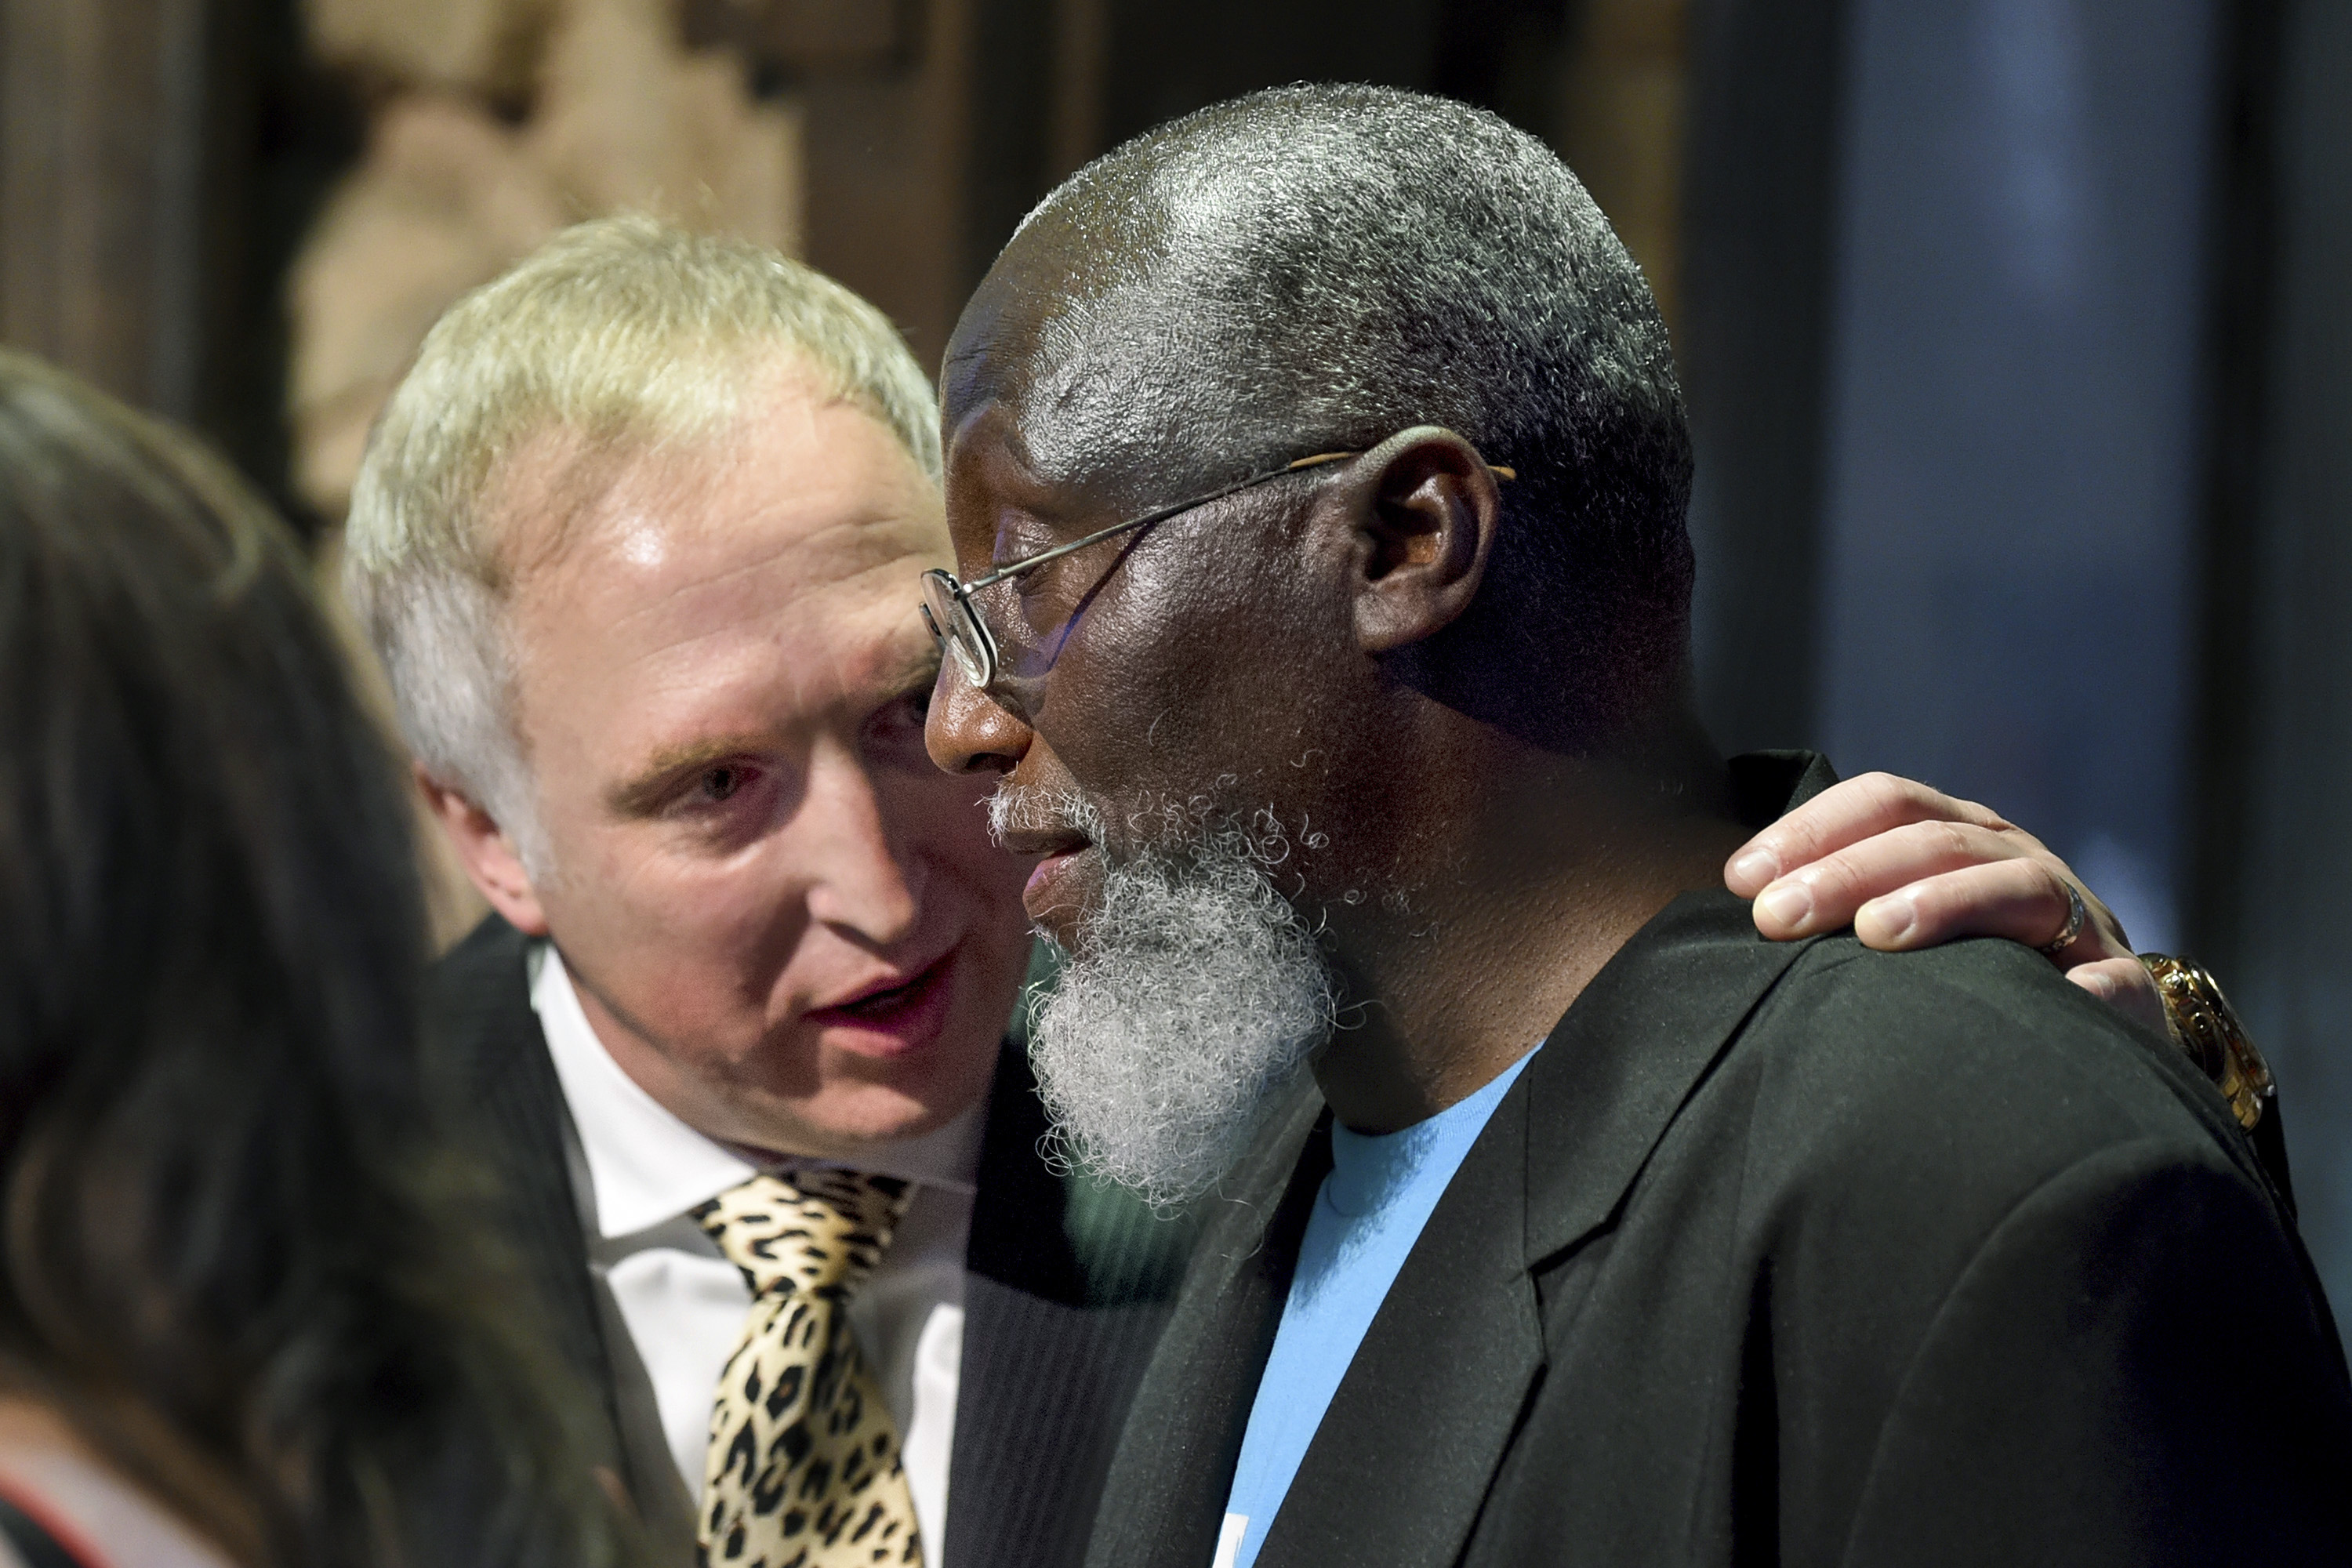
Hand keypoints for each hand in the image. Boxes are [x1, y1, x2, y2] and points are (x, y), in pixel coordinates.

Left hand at [1724, 773, 2165, 1035]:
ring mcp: (2080, 923)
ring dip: (1943, 904)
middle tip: (1776, 917)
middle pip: (1935, 840)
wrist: (2093, 1032)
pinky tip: (2047, 1004)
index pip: (1886, 802)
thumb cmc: (1962, 978)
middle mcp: (2019, 863)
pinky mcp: (2129, 994)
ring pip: (2018, 888)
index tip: (1738, 880)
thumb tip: (1724, 916)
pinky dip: (2087, 991)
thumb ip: (1827, 915)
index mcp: (1960, 838)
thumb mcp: (1897, 932)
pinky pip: (2117, 985)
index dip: (1810, 830)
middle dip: (1849, 871)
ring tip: (1878, 935)